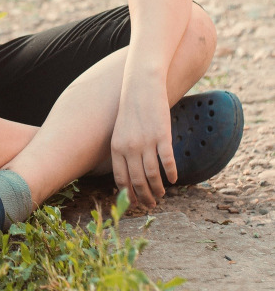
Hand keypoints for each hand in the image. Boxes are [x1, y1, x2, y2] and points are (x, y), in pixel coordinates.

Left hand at [110, 73, 176, 207]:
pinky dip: (171, 173)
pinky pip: (167, 161)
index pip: (121, 179)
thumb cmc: (131, 109)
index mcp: (116, 148)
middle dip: (144, 197)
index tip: (136, 203)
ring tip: (162, 194)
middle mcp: (129, 148)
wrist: (141, 86)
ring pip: (152, 175)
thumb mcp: (120, 131)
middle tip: (151, 205)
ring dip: (158, 189)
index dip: (129, 194)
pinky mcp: (162, 136)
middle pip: (137, 181)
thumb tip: (130, 171)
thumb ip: (123, 151)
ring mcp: (146, 143)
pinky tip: (174, 180)